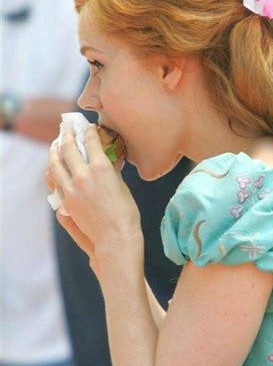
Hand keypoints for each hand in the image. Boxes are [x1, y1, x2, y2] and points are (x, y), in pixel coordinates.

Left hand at [47, 126, 142, 271]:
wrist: (115, 237)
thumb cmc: (125, 213)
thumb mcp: (122, 186)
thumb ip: (111, 171)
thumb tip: (107, 162)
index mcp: (101, 167)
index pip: (90, 141)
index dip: (89, 131)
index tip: (88, 128)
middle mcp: (83, 174)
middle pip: (68, 148)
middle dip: (67, 135)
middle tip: (67, 130)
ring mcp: (72, 188)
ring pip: (55, 163)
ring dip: (54, 151)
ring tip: (55, 145)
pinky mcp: (66, 201)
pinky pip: (56, 181)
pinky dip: (55, 171)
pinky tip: (55, 167)